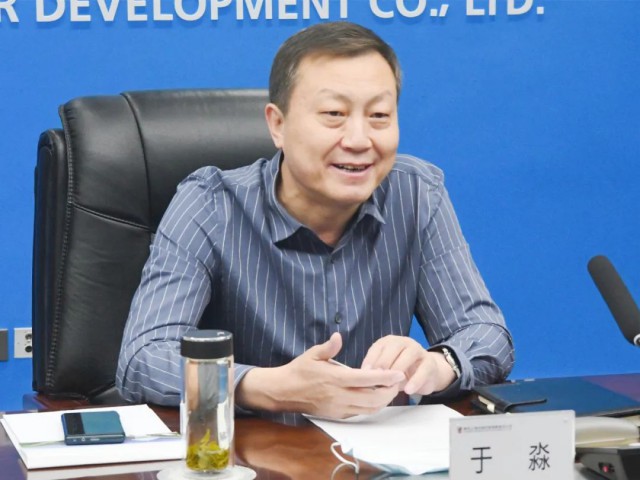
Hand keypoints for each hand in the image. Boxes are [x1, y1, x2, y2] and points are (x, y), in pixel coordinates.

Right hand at [236, 333, 404, 418]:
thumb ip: (328, 347)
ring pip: (369, 409)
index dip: (386, 377)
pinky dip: (372, 407)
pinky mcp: (337, 416)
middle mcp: (339, 396)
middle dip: (390, 391)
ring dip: (383, 401)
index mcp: (336, 379)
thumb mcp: (312, 354)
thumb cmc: (298, 371)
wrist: (283, 392)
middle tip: (398, 381)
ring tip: (391, 389)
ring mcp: (338, 408)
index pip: (367, 379)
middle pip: (374, 399)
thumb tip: (338, 336)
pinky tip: (375, 397)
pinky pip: (360, 413)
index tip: (399, 373)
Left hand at [361, 335, 455, 395]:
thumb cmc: (400, 371)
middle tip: (377, 379)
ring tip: (392, 384)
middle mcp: (403, 342)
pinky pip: (423, 370)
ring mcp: (418, 350)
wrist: (425, 373)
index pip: (378, 347)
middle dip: (384, 363)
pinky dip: (415, 380)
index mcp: (389, 342)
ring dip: (399, 369)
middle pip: (393, 348)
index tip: (365, 374)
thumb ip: (375, 371)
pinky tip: (408, 390)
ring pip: (408, 355)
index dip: (371, 360)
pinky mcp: (430, 362)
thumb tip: (362, 378)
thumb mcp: (386, 370)